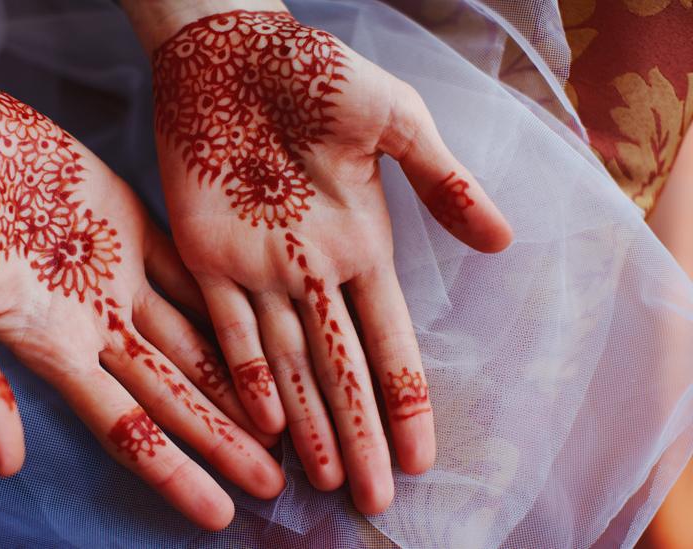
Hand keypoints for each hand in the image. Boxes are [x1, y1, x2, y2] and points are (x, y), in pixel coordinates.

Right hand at [0, 80, 283, 528]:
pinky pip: (196, 275)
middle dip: (224, 440)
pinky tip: (270, 336)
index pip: (127, 427)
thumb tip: (4, 465)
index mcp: (56, 350)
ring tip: (289, 423)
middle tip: (278, 485)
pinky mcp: (138, 228)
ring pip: (196, 341)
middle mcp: (99, 324)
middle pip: (176, 394)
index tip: (219, 515)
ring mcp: (123, 278)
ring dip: (239, 382)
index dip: (174, 472)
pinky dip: (230, 306)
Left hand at [125, 2, 512, 513]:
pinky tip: (264, 424)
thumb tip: (505, 239)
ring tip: (322, 482)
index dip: (406, 399)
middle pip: (341, 370)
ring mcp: (259, 270)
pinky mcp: (206, 257)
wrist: (233, 50)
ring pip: (287, 365)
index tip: (422, 455)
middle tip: (372, 500)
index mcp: (361, 244)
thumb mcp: (395, 120)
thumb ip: (443, 181)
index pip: (390, 340)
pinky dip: (245, 375)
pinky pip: (228, 328)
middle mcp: (313, 271)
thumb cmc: (317, 75)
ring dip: (306, 424)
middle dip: (359, 434)